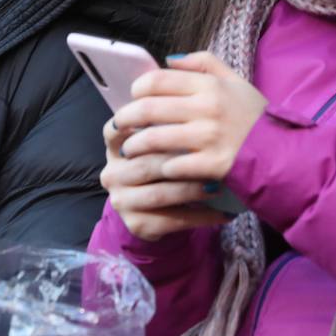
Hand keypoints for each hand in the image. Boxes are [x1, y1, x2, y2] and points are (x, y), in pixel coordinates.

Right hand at [101, 118, 228, 240]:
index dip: (135, 125)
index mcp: (115, 149)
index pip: (115, 131)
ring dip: (191, 190)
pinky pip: (173, 221)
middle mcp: (112, 174)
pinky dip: (201, 216)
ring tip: (218, 186)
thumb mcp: (157, 144)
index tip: (166, 120)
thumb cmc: (162, 166)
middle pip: (145, 164)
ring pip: (159, 194)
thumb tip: (192, 112)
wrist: (157, 210)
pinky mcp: (136, 224)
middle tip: (210, 157)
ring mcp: (122, 201)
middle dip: (180, 161)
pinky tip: (223, 213)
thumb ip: (163, 126)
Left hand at [116, 52, 267, 190]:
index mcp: (211, 85)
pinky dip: (161, 168)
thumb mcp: (237, 82)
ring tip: (128, 149)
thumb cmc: (256, 118)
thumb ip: (205, 63)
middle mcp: (208, 108)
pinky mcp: (213, 165)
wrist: (286, 155)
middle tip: (118, 125)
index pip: (158, 80)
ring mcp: (210, 138)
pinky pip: (173, 166)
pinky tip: (157, 169)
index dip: (137, 89)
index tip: (131, 97)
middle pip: (148, 108)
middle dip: (125, 118)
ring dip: (135, 145)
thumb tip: (169, 59)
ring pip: (154, 138)